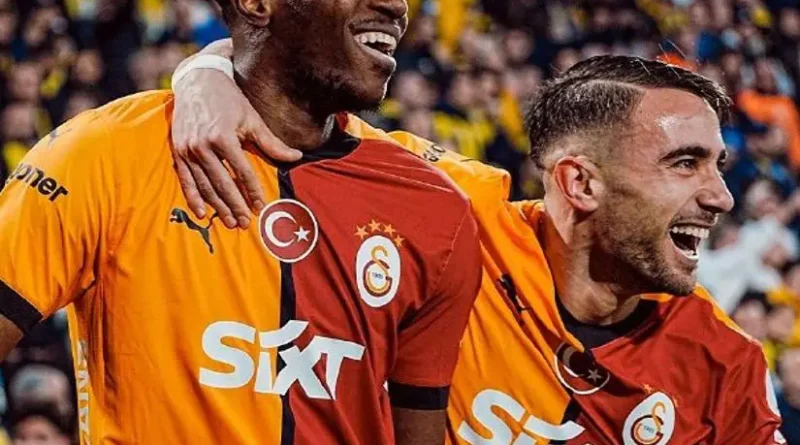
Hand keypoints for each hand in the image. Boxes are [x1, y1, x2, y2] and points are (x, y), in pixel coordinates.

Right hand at [171, 69, 301, 228]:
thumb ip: (272, 142)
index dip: (253, 191)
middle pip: (222, 183)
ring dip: (218, 206)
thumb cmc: (229, 99)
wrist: (197, 80)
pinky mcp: (178, 151)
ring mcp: (188, 150)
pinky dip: (193, 197)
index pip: (242, 172)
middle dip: (235, 205)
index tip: (261, 206)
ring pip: (205, 185)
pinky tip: (203, 213)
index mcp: (223, 137)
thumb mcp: (252, 119)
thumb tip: (296, 157)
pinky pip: (185, 180)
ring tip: (231, 222)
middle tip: (246, 223)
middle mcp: (203, 146)